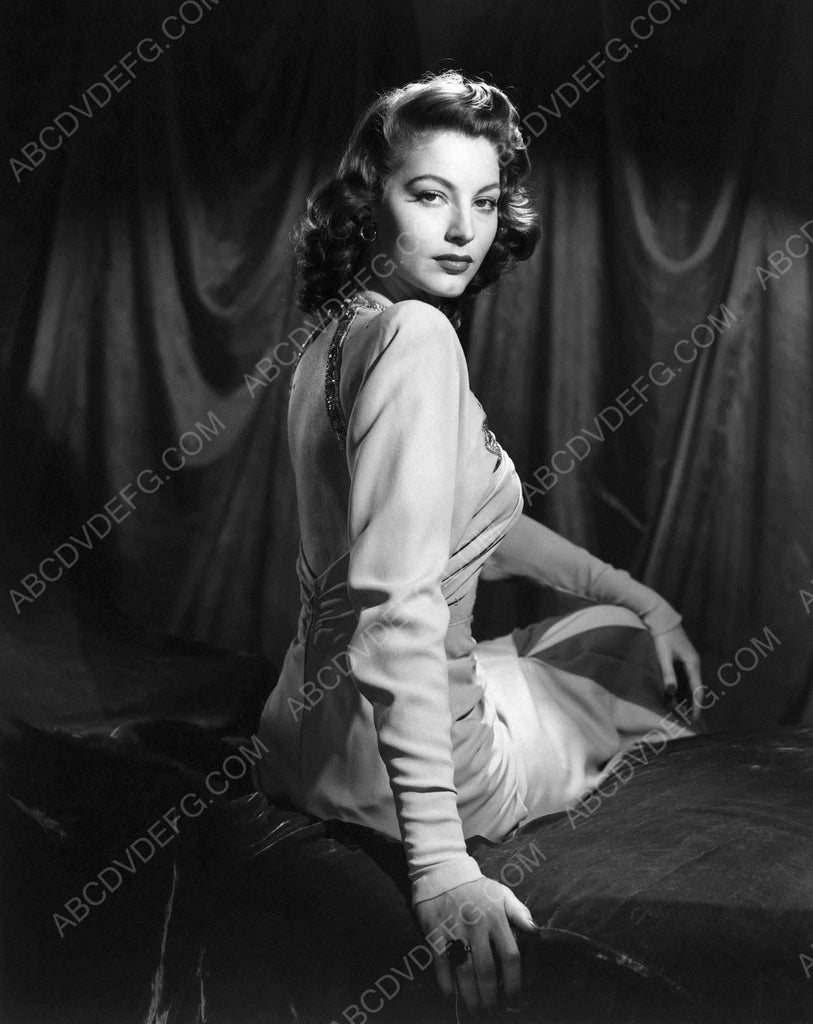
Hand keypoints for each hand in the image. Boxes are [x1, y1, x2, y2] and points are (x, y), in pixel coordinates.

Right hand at [414, 876, 540, 1013]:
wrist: (442, 871)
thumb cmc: (476, 887)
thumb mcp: (502, 893)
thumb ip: (520, 913)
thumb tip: (536, 932)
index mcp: (495, 916)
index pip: (510, 955)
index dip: (514, 980)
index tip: (513, 994)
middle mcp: (476, 924)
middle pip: (486, 969)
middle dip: (490, 995)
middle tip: (491, 1009)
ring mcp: (454, 929)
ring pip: (464, 970)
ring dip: (470, 995)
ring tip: (475, 1008)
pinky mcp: (434, 931)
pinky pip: (441, 963)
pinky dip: (445, 982)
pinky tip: (451, 994)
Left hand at [652, 624, 703, 721]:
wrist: (660, 617)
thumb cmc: (661, 635)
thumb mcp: (663, 655)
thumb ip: (667, 673)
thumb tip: (672, 692)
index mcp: (692, 663)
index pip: (698, 689)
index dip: (696, 706)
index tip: (693, 719)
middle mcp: (693, 662)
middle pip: (695, 688)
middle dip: (691, 703)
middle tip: (686, 719)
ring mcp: (688, 659)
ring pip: (690, 682)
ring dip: (686, 696)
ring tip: (680, 710)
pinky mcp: (682, 656)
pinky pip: (684, 676)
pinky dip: (681, 687)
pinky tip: (674, 694)